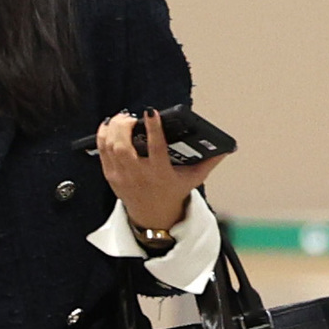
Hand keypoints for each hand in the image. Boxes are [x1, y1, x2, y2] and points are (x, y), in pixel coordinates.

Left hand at [95, 109, 226, 233]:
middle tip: (131, 116)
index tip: (151, 112)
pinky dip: (102, 136)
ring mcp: (122, 177)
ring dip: (113, 128)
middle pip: (123, 147)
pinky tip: (109, 125)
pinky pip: (102, 152)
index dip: (153, 128)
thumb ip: (208, 162)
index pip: (155, 148)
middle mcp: (138, 175)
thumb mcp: (193, 179)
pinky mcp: (111, 177)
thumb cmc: (173, 192)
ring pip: (110, 147)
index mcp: (159, 173)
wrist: (153, 216)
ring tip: (122, 118)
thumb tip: (227, 148)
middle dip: (124, 127)